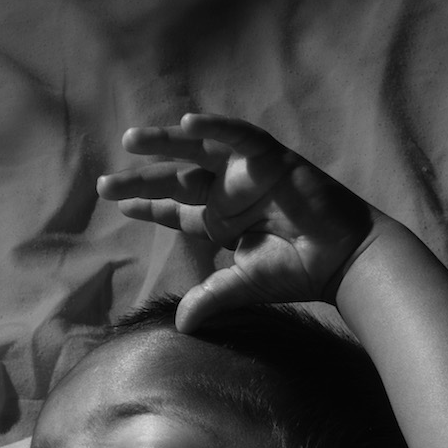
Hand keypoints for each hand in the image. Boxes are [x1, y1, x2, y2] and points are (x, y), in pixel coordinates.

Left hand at [96, 112, 380, 330]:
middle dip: (141, 180)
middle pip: (176, 180)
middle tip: (104, 182)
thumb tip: (181, 327)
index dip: (148, 205)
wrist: (344, 261)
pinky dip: (217, 126)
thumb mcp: (242, 284)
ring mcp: (248, 173)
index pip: (175, 209)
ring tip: (131, 139)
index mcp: (220, 219)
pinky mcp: (272, 159)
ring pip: (200, 150)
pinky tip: (188, 121)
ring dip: (166, 142)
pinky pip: (241, 136)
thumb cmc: (298, 270)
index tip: (118, 200)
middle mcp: (229, 192)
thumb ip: (210, 298)